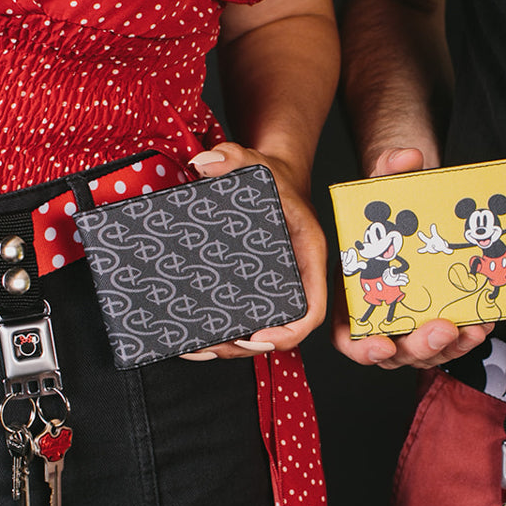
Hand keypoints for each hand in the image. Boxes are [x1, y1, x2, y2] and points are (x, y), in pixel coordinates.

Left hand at [179, 142, 326, 359]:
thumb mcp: (256, 161)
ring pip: (258, 330)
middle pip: (279, 330)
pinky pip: (244, 317)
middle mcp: (294, 280)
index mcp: (307, 259)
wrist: (274, 177)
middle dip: (246, 347)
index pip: (311, 309)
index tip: (258, 338)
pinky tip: (194, 337)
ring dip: (229, 347)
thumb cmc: (274, 175)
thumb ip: (233, 156)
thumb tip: (204, 164)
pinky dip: (223, 333)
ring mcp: (274, 287)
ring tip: (195, 349)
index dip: (289, 332)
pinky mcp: (253, 287)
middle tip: (211, 347)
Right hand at [331, 146, 493, 368]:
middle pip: (394, 350)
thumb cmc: (389, 209)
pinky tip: (484, 318)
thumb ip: (388, 170)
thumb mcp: (384, 185)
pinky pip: (452, 338)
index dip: (362, 348)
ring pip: (426, 351)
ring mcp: (410, 321)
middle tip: (442, 330)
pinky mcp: (438, 319)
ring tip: (472, 329)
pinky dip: (468, 335)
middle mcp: (380, 314)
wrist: (414, 210)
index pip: (347, 336)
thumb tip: (407, 157)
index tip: (381, 346)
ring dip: (450, 347)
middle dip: (420, 346)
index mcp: (352, 294)